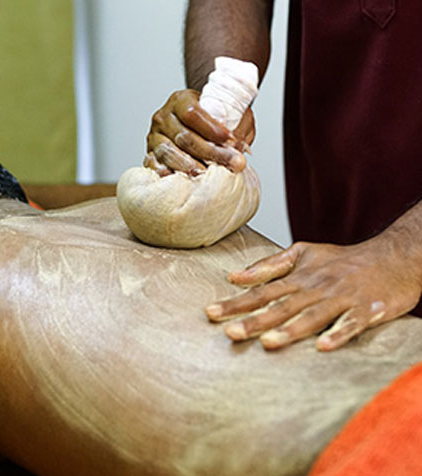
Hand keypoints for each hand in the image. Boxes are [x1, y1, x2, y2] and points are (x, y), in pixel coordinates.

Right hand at [143, 90, 254, 175]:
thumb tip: (237, 147)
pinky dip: (170, 174)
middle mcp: (163, 117)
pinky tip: (186, 181)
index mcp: (180, 100)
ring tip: (209, 175)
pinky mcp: (149, 155)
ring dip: (191, 166)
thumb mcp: (231, 113)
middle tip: (232, 163)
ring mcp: (154, 137)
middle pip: (183, 136)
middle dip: (210, 152)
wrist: (196, 123)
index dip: (212, 129)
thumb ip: (237, 125)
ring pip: (169, 153)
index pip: (192, 114)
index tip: (231, 140)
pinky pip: (155, 166)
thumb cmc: (213, 118)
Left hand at [205, 237, 421, 350]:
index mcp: (298, 278)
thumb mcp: (303, 254)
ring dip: (290, 330)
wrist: (392, 257)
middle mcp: (315, 288)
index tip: (210, 313)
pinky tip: (323, 347)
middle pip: (280, 306)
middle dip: (254, 320)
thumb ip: (268, 266)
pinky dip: (338, 334)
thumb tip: (234, 276)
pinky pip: (351, 324)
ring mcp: (341, 299)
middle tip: (229, 333)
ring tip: (268, 343)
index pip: (260, 291)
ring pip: (312, 316)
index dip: (235, 302)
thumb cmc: (342, 260)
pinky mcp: (366, 310)